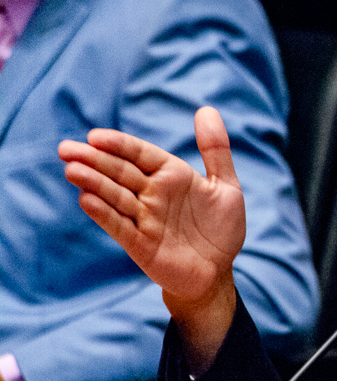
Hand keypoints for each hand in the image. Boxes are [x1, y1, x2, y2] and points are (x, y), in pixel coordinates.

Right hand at [58, 107, 245, 372]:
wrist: (218, 271)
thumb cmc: (221, 228)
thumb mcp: (226, 186)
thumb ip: (215, 150)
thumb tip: (206, 109)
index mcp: (171, 175)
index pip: (140, 154)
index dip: (119, 145)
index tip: (95, 136)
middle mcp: (152, 194)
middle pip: (120, 172)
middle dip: (93, 160)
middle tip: (65, 148)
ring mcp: (144, 218)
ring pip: (114, 196)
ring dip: (93, 183)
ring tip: (72, 169)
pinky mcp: (140, 244)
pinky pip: (120, 226)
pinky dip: (104, 213)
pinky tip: (86, 200)